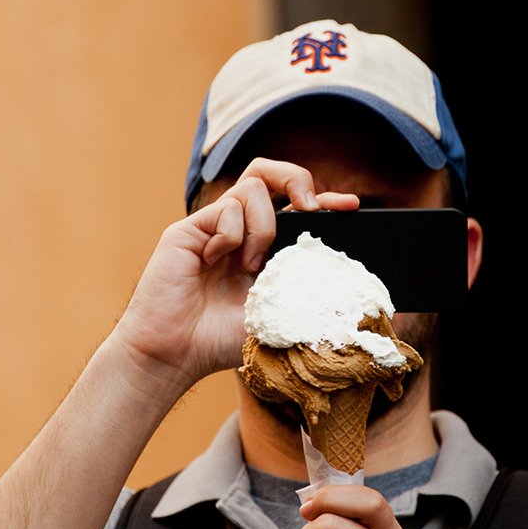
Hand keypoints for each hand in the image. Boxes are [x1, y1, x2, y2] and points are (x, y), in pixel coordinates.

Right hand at [111, 159, 357, 388]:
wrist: (176, 354)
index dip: (324, 200)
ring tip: (250, 265)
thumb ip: (303, 288)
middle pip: (269, 174)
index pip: (295, 207)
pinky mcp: (189, 229)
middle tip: (309, 208)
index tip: (351, 206)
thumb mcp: (277, 313)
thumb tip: (345, 276)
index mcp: (262, 248)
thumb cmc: (220, 341)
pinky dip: (232, 235)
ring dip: (263, 226)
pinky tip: (215, 263)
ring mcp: (213, 227)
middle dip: (296, 179)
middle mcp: (238, 231)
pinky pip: (225, 209)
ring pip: (252, 187)